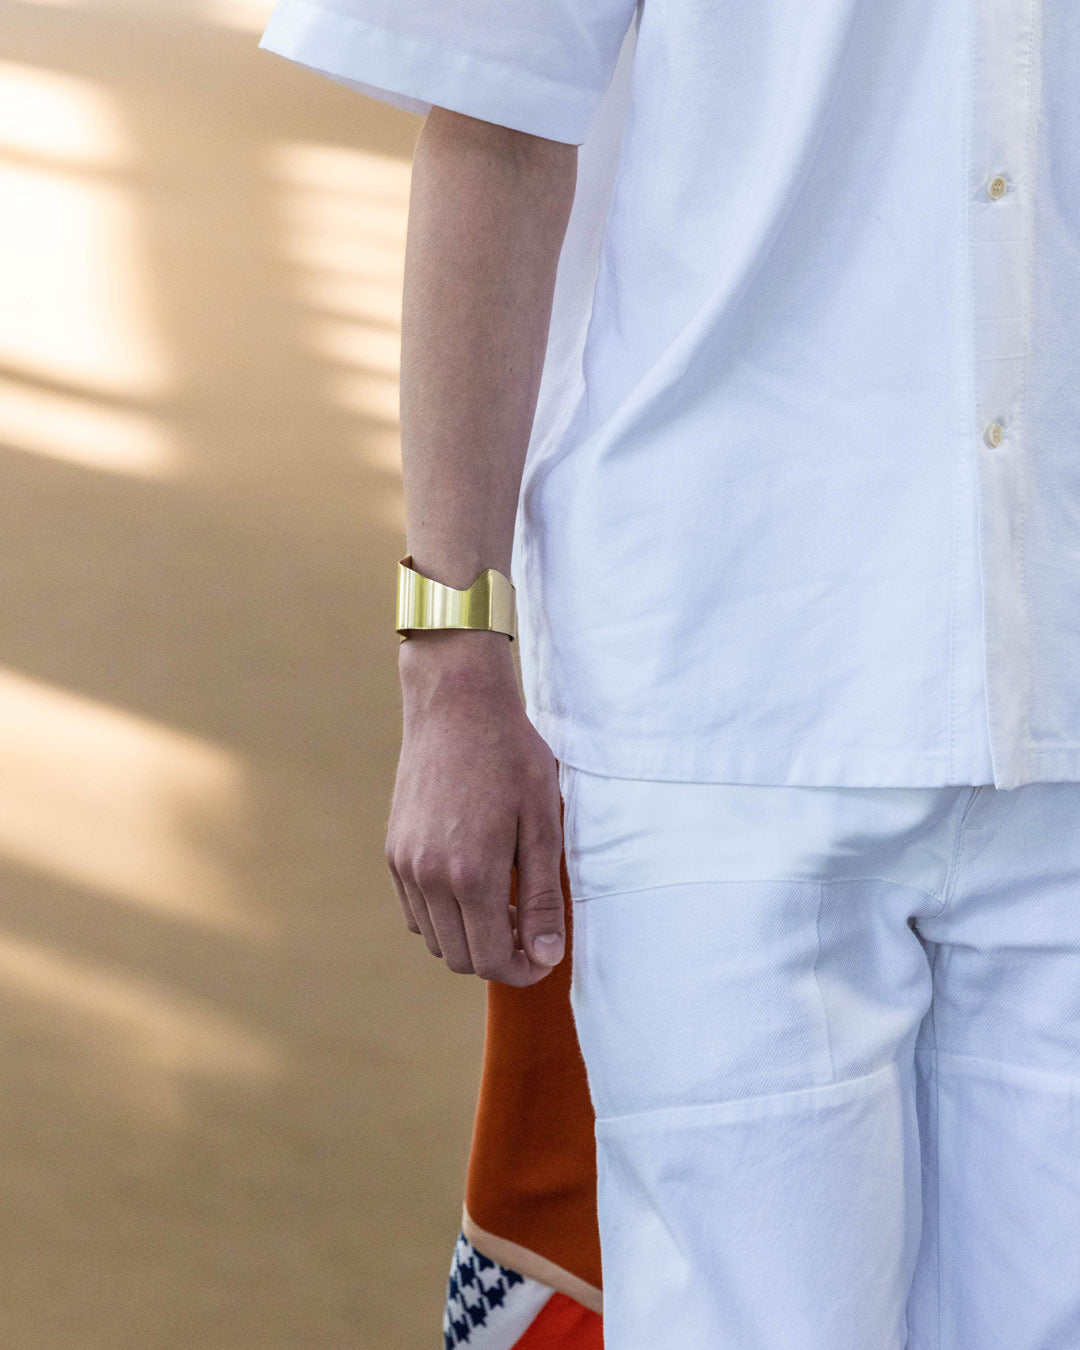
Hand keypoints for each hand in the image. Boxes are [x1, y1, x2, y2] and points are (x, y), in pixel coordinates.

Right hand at [384, 631, 564, 984]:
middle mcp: (429, 877)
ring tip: (505, 905)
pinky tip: (472, 887)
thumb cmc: (510, 757)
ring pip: (434, 939)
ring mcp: (405, 865)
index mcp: (471, 874)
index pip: (492, 959)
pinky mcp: (393, 851)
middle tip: (530, 929)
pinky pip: (415, 911)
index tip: (544, 956)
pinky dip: (443, 917)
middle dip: (499, 958)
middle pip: (460, 959)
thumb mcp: (542, 824)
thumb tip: (545, 955)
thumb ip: (542, 896)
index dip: (523, 970)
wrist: (456, 706)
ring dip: (470, 938)